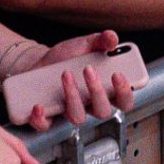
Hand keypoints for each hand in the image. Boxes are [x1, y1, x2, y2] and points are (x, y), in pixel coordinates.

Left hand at [0, 30, 137, 131]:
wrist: (41, 62)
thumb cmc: (67, 58)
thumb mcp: (85, 45)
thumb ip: (101, 41)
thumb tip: (112, 37)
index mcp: (104, 91)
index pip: (123, 100)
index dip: (124, 92)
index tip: (118, 74)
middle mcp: (89, 106)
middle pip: (103, 111)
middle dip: (97, 91)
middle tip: (88, 69)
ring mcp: (69, 112)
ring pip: (78, 117)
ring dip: (73, 96)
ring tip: (66, 74)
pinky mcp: (48, 117)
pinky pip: (47, 125)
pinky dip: (42, 118)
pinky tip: (38, 105)